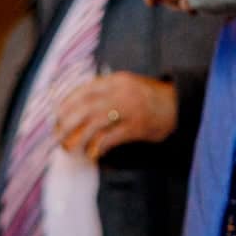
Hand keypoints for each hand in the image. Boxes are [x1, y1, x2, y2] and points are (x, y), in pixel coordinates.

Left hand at [55, 72, 178, 159]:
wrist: (178, 104)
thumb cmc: (147, 97)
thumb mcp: (125, 86)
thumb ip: (103, 93)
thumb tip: (74, 109)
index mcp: (115, 81)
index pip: (82, 91)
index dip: (66, 106)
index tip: (56, 118)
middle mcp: (120, 93)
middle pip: (84, 108)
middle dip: (66, 124)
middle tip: (57, 137)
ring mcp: (129, 109)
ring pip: (94, 124)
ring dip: (79, 139)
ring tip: (71, 149)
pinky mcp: (137, 127)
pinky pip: (110, 138)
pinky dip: (98, 147)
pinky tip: (93, 154)